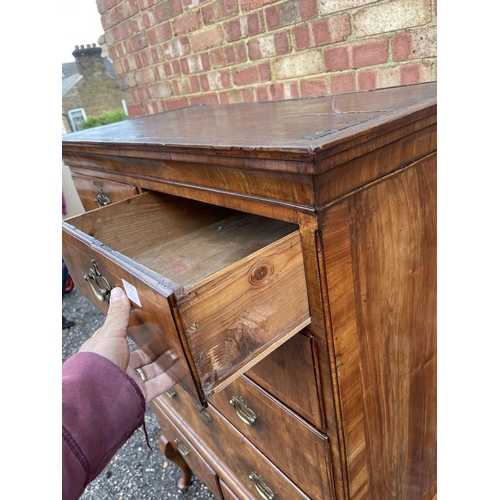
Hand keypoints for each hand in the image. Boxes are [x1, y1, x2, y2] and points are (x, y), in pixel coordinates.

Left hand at [79, 287, 176, 402]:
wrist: (95, 397)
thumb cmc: (97, 363)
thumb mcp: (110, 333)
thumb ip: (118, 314)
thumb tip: (118, 291)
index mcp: (107, 350)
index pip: (123, 337)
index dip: (136, 329)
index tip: (151, 321)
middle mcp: (118, 365)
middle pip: (141, 355)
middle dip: (156, 347)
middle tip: (171, 337)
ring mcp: (129, 380)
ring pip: (152, 369)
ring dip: (167, 360)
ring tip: (180, 349)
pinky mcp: (139, 394)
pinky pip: (159, 384)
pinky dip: (172, 377)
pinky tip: (183, 368)